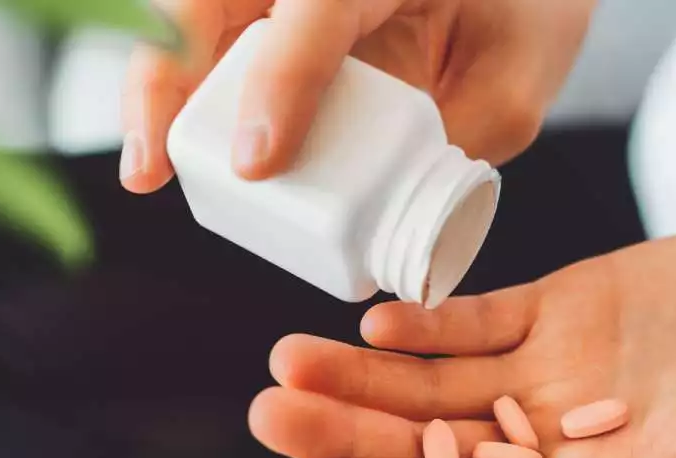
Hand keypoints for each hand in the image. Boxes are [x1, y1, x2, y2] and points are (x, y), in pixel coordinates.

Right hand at [120, 0, 594, 191]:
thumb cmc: (524, 17)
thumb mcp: (514, 84)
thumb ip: (452, 142)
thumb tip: (374, 218)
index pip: (318, 6)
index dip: (280, 82)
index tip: (256, 164)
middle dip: (167, 73)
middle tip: (153, 167)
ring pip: (197, 6)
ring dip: (160, 82)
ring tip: (151, 168)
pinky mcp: (277, 2)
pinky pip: (215, 28)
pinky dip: (183, 79)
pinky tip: (173, 140)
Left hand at [249, 229, 675, 457]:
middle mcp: (557, 444)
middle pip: (424, 452)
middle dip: (344, 438)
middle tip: (270, 413)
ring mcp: (558, 373)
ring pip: (435, 384)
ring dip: (363, 377)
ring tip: (288, 360)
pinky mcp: (573, 306)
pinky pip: (482, 317)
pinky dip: (429, 319)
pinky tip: (377, 318)